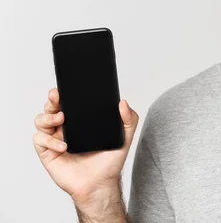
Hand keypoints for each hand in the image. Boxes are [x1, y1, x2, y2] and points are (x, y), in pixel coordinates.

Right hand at [33, 87, 138, 205]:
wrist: (100, 184)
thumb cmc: (109, 162)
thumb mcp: (124, 138)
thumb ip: (129, 119)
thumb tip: (123, 102)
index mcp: (80, 121)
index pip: (68, 102)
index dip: (63, 94)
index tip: (63, 88)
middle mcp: (65, 128)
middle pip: (51, 108)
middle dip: (52, 101)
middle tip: (58, 99)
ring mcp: (55, 139)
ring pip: (41, 120)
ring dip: (48, 117)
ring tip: (61, 120)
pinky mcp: (47, 153)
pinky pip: (40, 140)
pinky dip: (50, 141)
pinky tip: (64, 145)